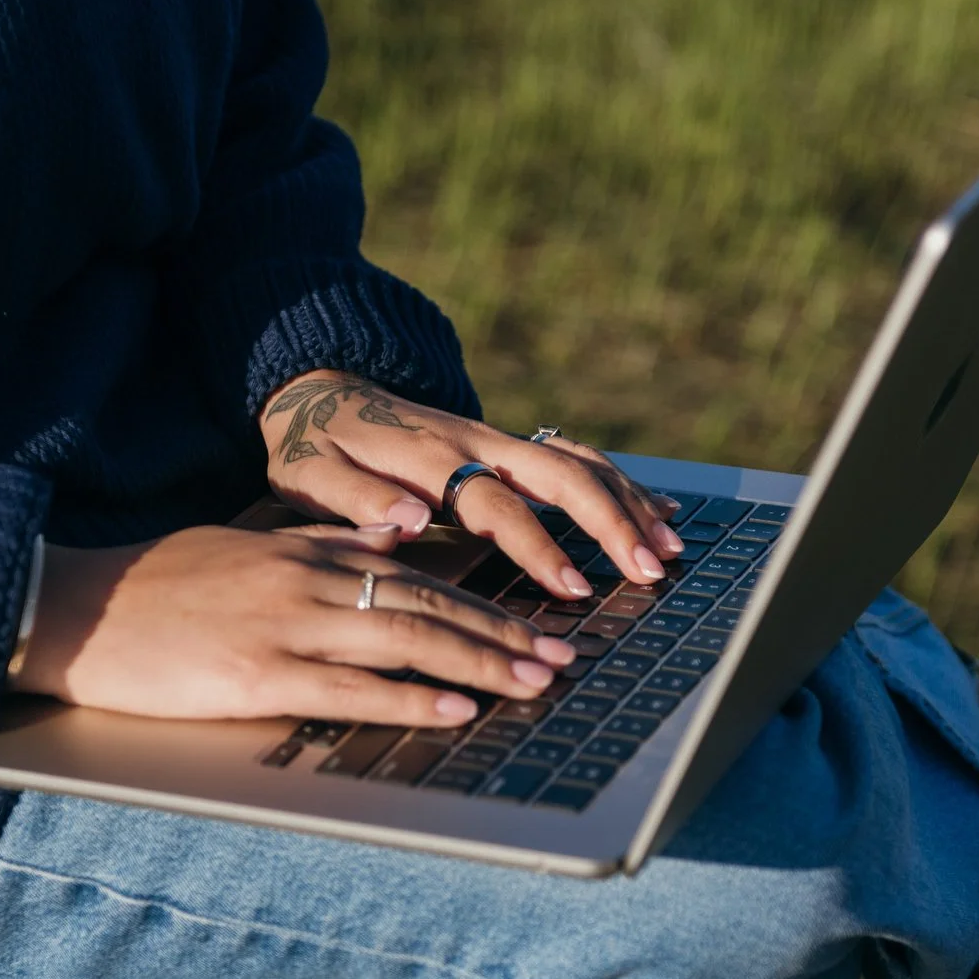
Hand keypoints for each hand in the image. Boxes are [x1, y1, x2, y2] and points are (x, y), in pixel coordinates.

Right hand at [13, 522, 578, 727]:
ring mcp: (284, 627)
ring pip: (405, 640)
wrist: (72, 607)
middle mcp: (306, 580)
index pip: (417, 574)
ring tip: (536, 682)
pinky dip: (409, 699)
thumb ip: (322, 541)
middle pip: (429, 604)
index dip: (484, 598)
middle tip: (565, 657)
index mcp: (305, 551)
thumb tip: (394, 537)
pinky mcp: (255, 676)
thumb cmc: (154, 586)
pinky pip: (350, 690)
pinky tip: (454, 711)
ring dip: (481, 663)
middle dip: (505, 633)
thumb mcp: (246, 545)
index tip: (535, 620)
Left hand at [258, 370, 684, 599]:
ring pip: (578, 462)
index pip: (496, 505)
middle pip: (560, 474)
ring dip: (628, 503)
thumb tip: (409, 523)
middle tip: (649, 571)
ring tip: (670, 548)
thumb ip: (354, 499)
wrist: (316, 391)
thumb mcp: (308, 474)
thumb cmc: (310, 447)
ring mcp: (496, 439)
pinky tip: (656, 510)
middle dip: (611, 523)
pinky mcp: (506, 445)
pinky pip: (574, 457)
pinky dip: (620, 482)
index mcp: (429, 457)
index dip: (537, 546)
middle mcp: (475, 442)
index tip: (573, 587)